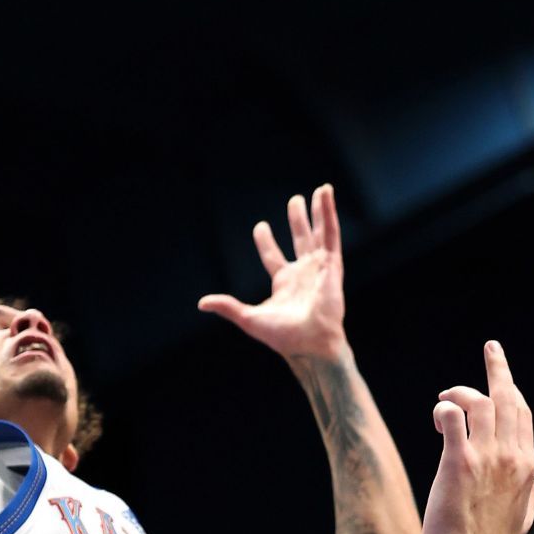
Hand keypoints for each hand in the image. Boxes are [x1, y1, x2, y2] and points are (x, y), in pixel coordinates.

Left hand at [199, 185, 347, 359]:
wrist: (309, 343)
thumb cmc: (283, 337)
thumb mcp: (248, 318)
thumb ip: (227, 307)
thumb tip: (202, 303)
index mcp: (285, 284)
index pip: (273, 257)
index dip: (266, 241)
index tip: (260, 226)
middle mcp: (303, 273)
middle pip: (299, 240)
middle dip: (297, 220)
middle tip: (294, 200)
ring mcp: (319, 268)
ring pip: (318, 233)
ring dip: (319, 212)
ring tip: (320, 190)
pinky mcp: (332, 265)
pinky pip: (331, 235)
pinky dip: (329, 214)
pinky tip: (327, 196)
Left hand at [423, 342, 533, 533]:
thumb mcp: (523, 518)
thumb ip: (532, 494)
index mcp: (527, 466)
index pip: (523, 414)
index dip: (512, 389)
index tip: (503, 374)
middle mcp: (511, 456)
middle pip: (509, 398)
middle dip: (499, 368)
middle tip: (491, 348)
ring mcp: (486, 458)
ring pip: (482, 401)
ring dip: (461, 390)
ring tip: (444, 396)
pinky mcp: (458, 463)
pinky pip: (454, 418)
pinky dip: (446, 407)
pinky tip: (438, 412)